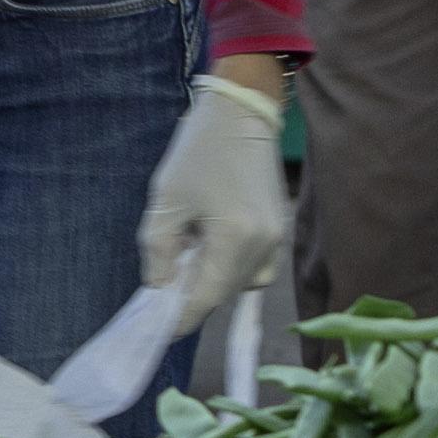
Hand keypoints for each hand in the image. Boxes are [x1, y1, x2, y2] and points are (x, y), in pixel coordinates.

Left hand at [138, 73, 290, 320]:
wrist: (241, 110)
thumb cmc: (198, 150)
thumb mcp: (166, 202)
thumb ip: (158, 251)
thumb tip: (159, 287)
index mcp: (236, 240)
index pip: (206, 298)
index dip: (180, 316)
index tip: (159, 327)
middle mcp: (264, 246)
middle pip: (225, 293)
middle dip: (193, 295)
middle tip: (164, 285)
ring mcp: (277, 237)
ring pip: (242, 282)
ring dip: (212, 280)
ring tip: (185, 255)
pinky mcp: (279, 227)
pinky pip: (256, 265)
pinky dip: (231, 266)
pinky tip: (208, 245)